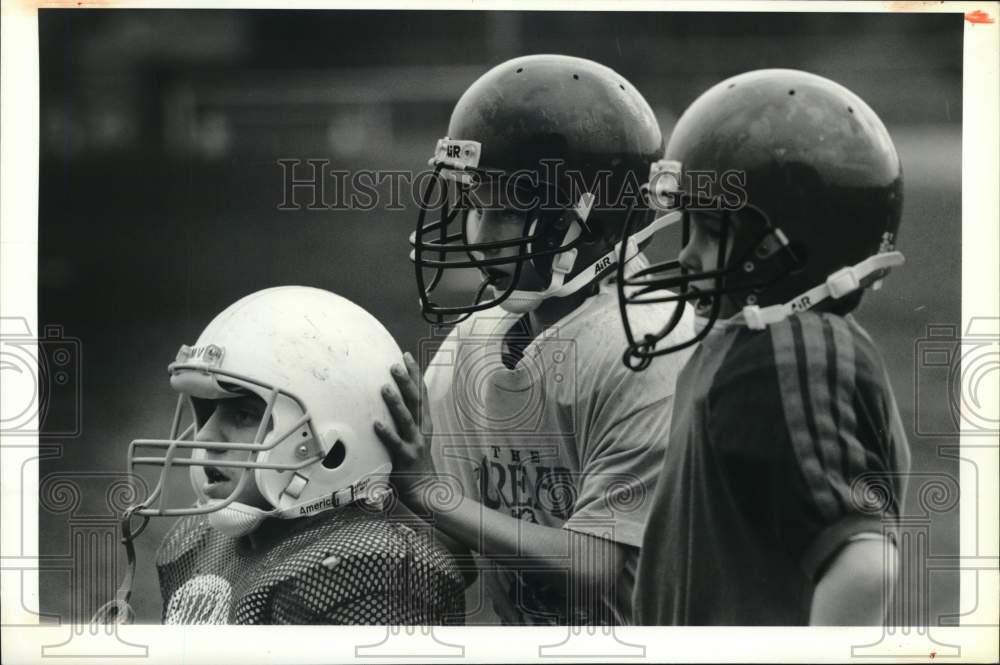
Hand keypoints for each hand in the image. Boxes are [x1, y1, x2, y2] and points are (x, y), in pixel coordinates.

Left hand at [373, 351, 435, 503]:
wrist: (426, 489)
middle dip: (406, 381)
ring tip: (384, 388)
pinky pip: (395, 443)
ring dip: (396, 402)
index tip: (406, 355)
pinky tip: (376, 424)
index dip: (415, 373)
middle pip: (416, 400)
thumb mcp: (414, 436)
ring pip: (407, 418)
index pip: (421, 392)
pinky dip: (386, 433)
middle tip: (395, 364)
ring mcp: (416, 443)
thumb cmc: (415, 462)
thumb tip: (391, 400)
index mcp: (424, 422)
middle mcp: (422, 429)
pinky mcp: (407, 458)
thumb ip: (405, 420)